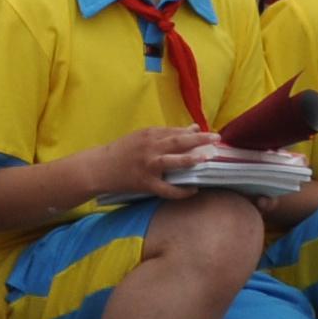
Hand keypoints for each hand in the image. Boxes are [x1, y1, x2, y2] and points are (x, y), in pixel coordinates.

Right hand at [96, 126, 213, 199]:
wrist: (100, 167)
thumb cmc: (123, 151)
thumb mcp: (143, 137)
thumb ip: (167, 133)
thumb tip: (194, 128)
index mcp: (149, 134)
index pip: (176, 131)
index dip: (196, 133)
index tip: (212, 134)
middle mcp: (149, 147)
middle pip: (177, 141)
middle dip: (199, 140)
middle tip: (217, 138)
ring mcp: (147, 166)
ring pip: (172, 161)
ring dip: (190, 159)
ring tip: (207, 158)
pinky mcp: (145, 183)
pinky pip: (166, 189)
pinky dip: (180, 191)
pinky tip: (193, 190)